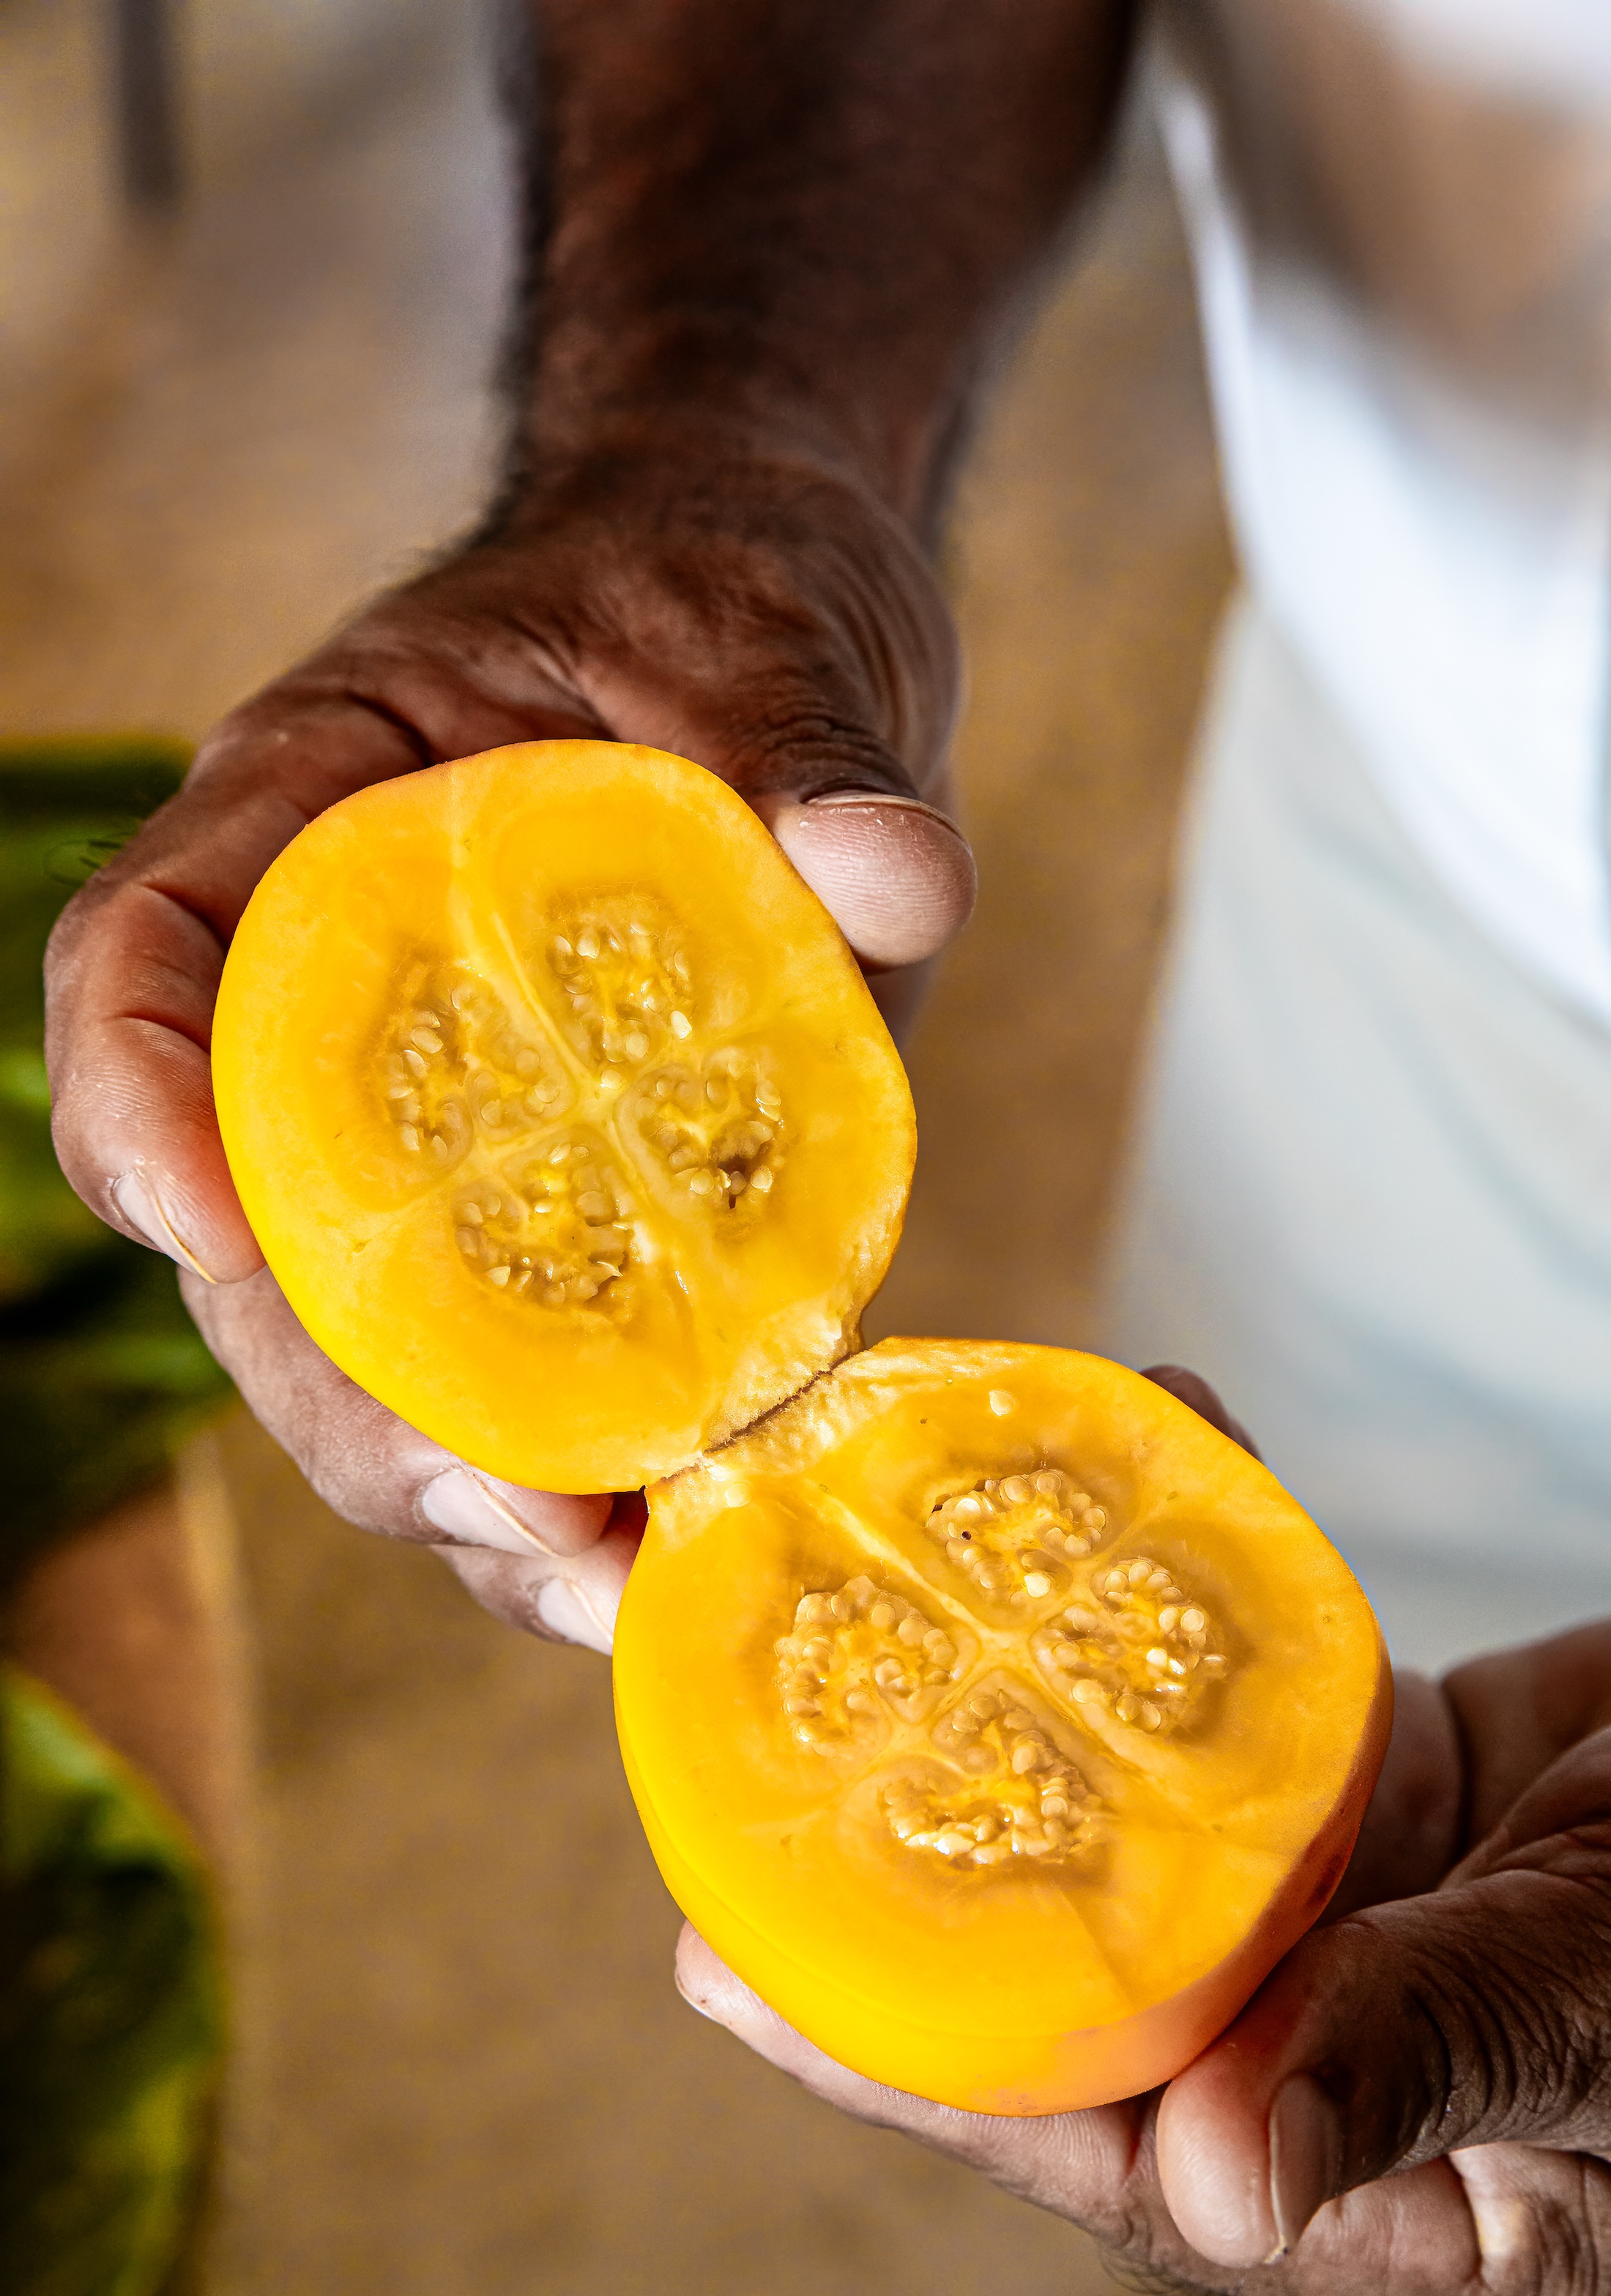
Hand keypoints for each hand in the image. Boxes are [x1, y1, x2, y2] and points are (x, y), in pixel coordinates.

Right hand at [44, 447, 972, 1644]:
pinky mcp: (583, 1192)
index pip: (150, 966)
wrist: (777, 627)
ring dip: (470, 1484)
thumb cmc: (714, 583)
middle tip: (506, 1506)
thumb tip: (889, 871)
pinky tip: (689, 1538)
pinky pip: (547, 1349)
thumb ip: (809, 744)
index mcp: (317, 824)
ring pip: (392, 1341)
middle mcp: (359, 1006)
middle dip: (352, 1394)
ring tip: (604, 1580)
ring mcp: (465, 1122)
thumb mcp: (762, 622)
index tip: (199, 1223)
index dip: (136, 1100)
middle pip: (266, 1233)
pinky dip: (601, 1456)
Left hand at [677, 1393, 1610, 2295]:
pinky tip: (1169, 1446)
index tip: (719, 1965)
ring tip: (891, 1546)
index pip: (1100, 2142)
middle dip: (910, 1847)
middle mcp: (1331, 2068)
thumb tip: (1229, 2185)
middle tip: (720, 1712)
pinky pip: (1263, 1697)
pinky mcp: (1391, 1800)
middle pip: (1078, 1969)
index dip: (909, 2060)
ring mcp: (1351, 1924)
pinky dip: (1214, 1575)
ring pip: (1151, 1811)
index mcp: (1373, 2207)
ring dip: (1041, 1681)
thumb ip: (1444, 2064)